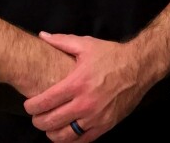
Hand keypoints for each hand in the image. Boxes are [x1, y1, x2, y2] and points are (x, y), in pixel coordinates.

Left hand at [23, 32, 151, 141]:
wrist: (140, 66)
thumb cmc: (112, 56)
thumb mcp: (87, 45)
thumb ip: (62, 42)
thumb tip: (42, 36)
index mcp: (78, 83)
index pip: (45, 101)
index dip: (31, 106)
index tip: (29, 105)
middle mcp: (85, 103)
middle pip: (51, 121)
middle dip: (38, 121)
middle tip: (37, 116)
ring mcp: (96, 116)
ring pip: (65, 135)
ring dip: (52, 133)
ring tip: (50, 127)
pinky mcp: (106, 124)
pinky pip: (82, 140)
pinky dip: (71, 140)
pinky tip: (67, 133)